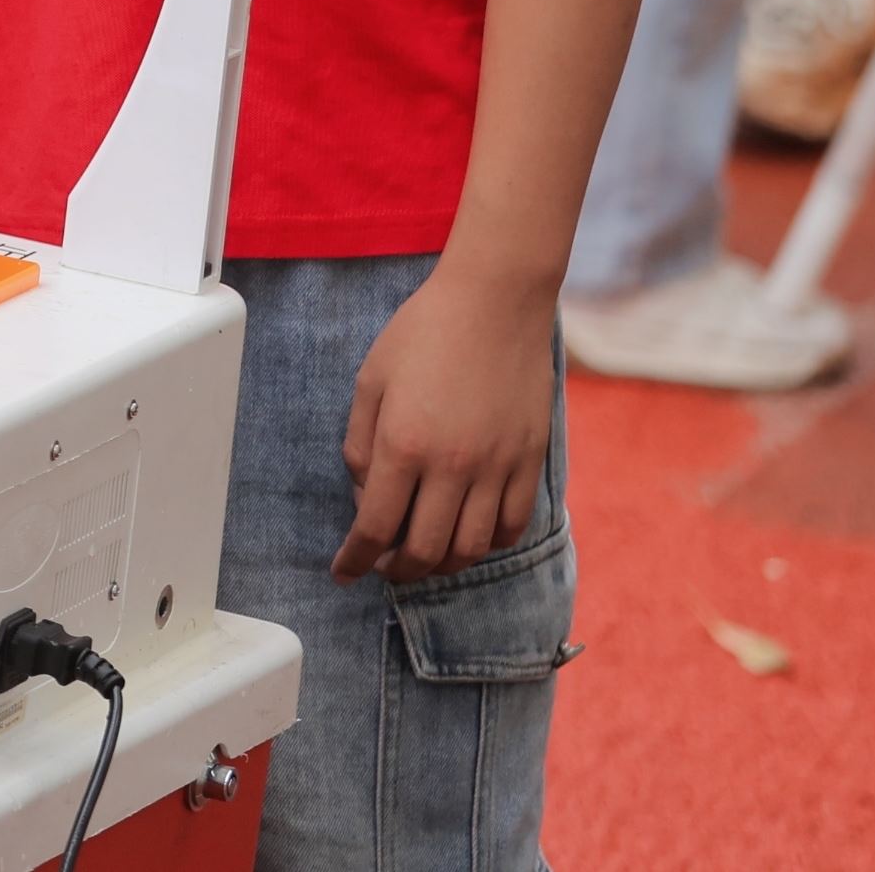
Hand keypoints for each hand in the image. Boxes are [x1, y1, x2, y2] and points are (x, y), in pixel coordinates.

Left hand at [334, 265, 555, 585]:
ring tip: (423, 556)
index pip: (375, 527)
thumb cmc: (424, 332)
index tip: (343, 572)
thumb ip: (361, 444)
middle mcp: (453, 465)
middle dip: (397, 570)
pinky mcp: (530, 460)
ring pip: (472, 548)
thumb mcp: (371, 380)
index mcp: (403, 444)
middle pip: (424, 550)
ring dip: (442, 563)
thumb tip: (366, 496)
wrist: (495, 302)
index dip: (355, 559)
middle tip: (383, 566)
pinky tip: (469, 535)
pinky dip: (488, 543)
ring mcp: (498, 466)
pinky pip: (512, 525)